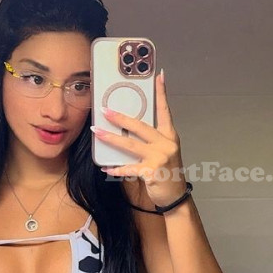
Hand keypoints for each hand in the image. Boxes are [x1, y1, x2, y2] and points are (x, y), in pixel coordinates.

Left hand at [92, 70, 186, 208]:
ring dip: (111, 138)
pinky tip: (106, 168)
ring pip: (130, 145)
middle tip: (104, 110)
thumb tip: (126, 130)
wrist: (176, 197)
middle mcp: (166, 144)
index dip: (161, 93)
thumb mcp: (163, 152)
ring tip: (96, 132)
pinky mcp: (152, 172)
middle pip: (140, 126)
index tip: (159, 75)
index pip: (165, 110)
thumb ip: (150, 140)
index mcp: (169, 136)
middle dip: (120, 118)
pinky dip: (116, 169)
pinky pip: (129, 168)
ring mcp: (159, 158)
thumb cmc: (167, 172)